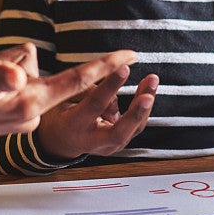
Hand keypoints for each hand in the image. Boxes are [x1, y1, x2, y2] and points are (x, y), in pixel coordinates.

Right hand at [0, 44, 139, 158]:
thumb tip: (18, 74)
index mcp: (27, 105)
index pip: (74, 81)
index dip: (104, 66)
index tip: (132, 53)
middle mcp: (29, 112)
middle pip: (40, 68)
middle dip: (15, 61)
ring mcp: (20, 114)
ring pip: (24, 70)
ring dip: (0, 67)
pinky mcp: (8, 112)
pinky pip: (14, 78)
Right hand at [36, 70, 158, 160]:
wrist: (61, 140)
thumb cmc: (63, 113)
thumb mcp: (65, 98)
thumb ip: (88, 92)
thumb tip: (115, 91)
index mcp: (74, 126)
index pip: (95, 105)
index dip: (110, 86)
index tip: (124, 68)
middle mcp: (92, 142)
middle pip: (119, 133)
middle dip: (135, 113)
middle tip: (148, 96)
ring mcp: (108, 147)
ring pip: (133, 129)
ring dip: (146, 105)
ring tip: (152, 80)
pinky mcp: (119, 144)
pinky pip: (136, 127)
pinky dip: (144, 108)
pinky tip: (148, 89)